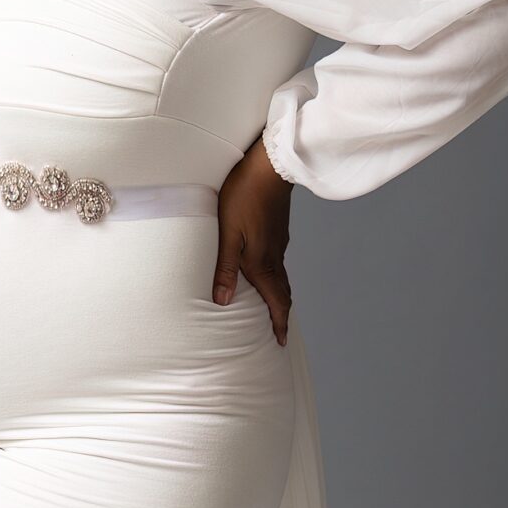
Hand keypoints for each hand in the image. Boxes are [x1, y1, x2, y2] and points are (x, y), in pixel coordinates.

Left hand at [213, 136, 293, 343]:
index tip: (280, 341)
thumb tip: (223, 301)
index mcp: (262, 262)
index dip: (278, 323)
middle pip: (283, 292)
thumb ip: (225, 267)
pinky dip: (276, 276)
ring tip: (272, 307)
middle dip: (281, 314)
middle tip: (278, 331)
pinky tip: (266, 271)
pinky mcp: (278, 230)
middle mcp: (275, 256)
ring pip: (282, 276)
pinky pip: (279, 261)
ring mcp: (279, 242)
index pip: (276, 301)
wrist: (269, 166)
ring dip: (279, 295)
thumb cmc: (243, 196)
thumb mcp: (227, 233)